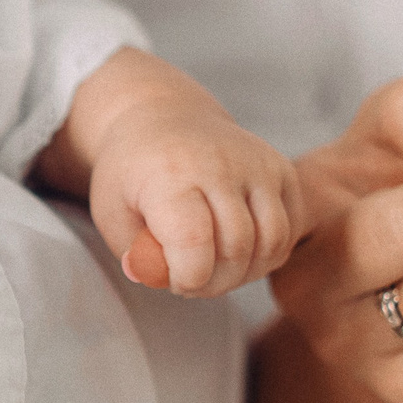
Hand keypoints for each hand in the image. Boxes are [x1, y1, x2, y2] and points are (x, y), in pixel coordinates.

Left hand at [40, 47, 305, 295]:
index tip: (175, 282)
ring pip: (272, 241)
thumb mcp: (113, 215)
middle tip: (193, 283)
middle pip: (236, 247)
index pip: (193, 242)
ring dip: (246, 273)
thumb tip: (159, 278)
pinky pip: (289, 229)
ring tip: (216, 272)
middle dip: (215, 282)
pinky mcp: (281, 169)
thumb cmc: (133, 175)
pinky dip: (269, 254)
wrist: (163, 120)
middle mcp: (219, 164)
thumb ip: (137, 256)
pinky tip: (239, 255)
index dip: (189, 278)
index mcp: (169, 175)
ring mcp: (256, 164)